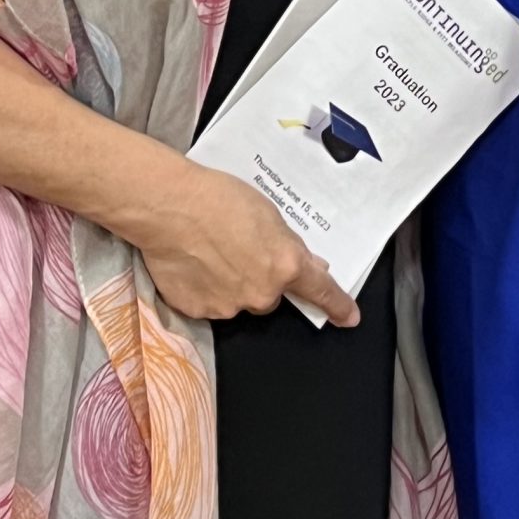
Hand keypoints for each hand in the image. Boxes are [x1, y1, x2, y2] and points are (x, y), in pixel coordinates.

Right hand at [137, 159, 359, 327]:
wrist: (170, 207)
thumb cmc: (220, 199)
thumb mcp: (269, 214)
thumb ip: (289, 246)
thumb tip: (306, 265)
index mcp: (286, 265)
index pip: (320, 291)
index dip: (338, 306)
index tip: (349, 318)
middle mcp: (261, 293)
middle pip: (270, 295)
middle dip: (261, 277)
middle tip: (240, 249)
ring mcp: (229, 306)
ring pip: (239, 300)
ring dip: (232, 284)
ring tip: (210, 251)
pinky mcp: (198, 311)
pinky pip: (210, 304)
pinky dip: (206, 289)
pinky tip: (194, 264)